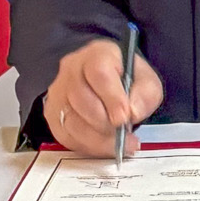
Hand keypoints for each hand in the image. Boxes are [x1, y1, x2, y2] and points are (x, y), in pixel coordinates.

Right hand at [43, 37, 163, 157]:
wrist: (107, 82)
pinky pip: (66, 137)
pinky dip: (88, 146)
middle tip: (124, 131)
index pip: (99, 73)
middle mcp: (72, 70)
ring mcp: (58, 92)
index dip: (112, 98)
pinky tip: (105, 145)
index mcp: (97, 54)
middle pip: (82, 99)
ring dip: (98, 138)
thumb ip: (146, 93)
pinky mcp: (53, 115)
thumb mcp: (146, 79)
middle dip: (105, 122)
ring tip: (120, 142)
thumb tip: (133, 112)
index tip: (124, 116)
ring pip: (72, 121)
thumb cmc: (125, 79)